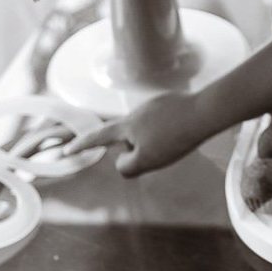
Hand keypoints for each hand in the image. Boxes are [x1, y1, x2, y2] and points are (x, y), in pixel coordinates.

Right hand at [63, 90, 205, 176]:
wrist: (204, 113)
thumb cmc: (174, 138)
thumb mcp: (145, 161)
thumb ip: (127, 167)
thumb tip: (123, 162)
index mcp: (126, 126)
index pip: (98, 137)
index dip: (81, 145)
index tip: (66, 150)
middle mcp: (136, 111)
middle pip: (127, 136)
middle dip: (136, 149)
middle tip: (158, 150)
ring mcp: (154, 105)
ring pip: (147, 131)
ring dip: (155, 141)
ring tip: (176, 143)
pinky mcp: (170, 104)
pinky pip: (163, 123)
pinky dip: (168, 133)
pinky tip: (183, 134)